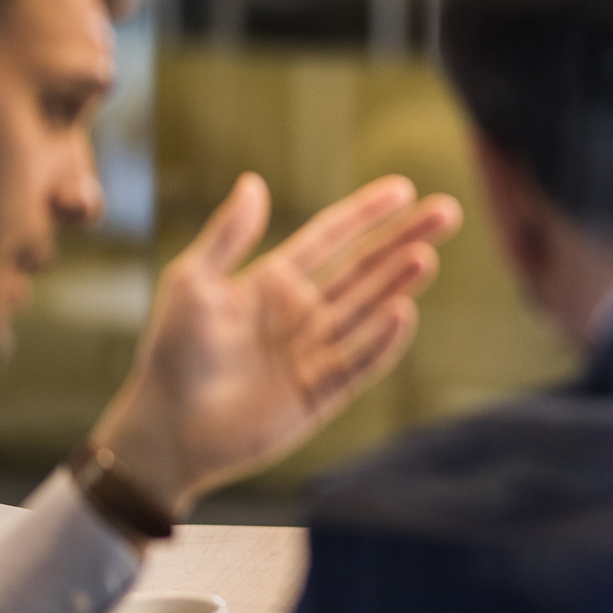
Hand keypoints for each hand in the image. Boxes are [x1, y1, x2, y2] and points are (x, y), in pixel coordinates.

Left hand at [90, 173, 462, 515]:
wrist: (166, 430)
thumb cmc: (172, 354)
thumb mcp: (191, 283)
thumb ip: (228, 236)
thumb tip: (254, 182)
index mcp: (274, 282)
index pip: (331, 238)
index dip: (366, 213)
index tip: (404, 189)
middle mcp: (304, 313)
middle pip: (365, 268)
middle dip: (404, 239)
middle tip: (446, 211)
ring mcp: (317, 352)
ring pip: (369, 309)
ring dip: (398, 282)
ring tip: (425, 256)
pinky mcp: (323, 391)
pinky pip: (361, 361)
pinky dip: (383, 339)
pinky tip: (404, 312)